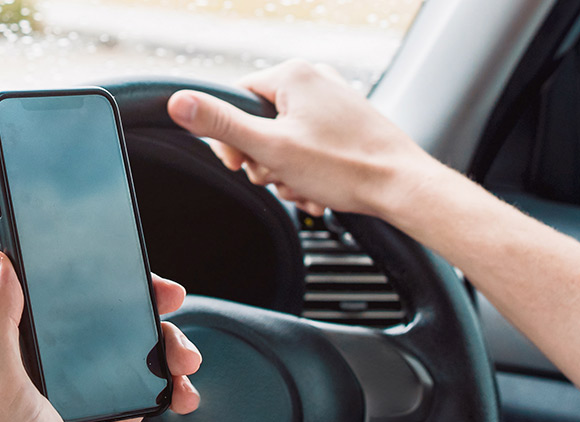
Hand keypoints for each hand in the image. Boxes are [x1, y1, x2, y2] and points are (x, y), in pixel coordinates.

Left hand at [0, 249, 202, 421]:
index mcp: (8, 359)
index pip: (47, 299)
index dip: (85, 278)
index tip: (120, 267)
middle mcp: (39, 377)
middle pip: (96, 324)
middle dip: (138, 309)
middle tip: (170, 303)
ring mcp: (73, 403)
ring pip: (125, 356)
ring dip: (161, 350)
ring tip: (183, 360)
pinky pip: (141, 397)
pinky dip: (166, 391)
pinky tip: (179, 392)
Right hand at [164, 60, 457, 220]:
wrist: (401, 188)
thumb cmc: (346, 167)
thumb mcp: (271, 148)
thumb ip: (221, 125)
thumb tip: (178, 102)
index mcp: (294, 74)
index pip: (235, 99)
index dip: (232, 138)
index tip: (242, 164)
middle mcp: (315, 80)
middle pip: (259, 122)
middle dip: (263, 159)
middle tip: (278, 176)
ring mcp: (333, 101)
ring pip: (283, 139)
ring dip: (284, 170)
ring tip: (303, 186)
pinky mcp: (346, 123)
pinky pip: (308, 145)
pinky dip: (306, 170)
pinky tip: (317, 189)